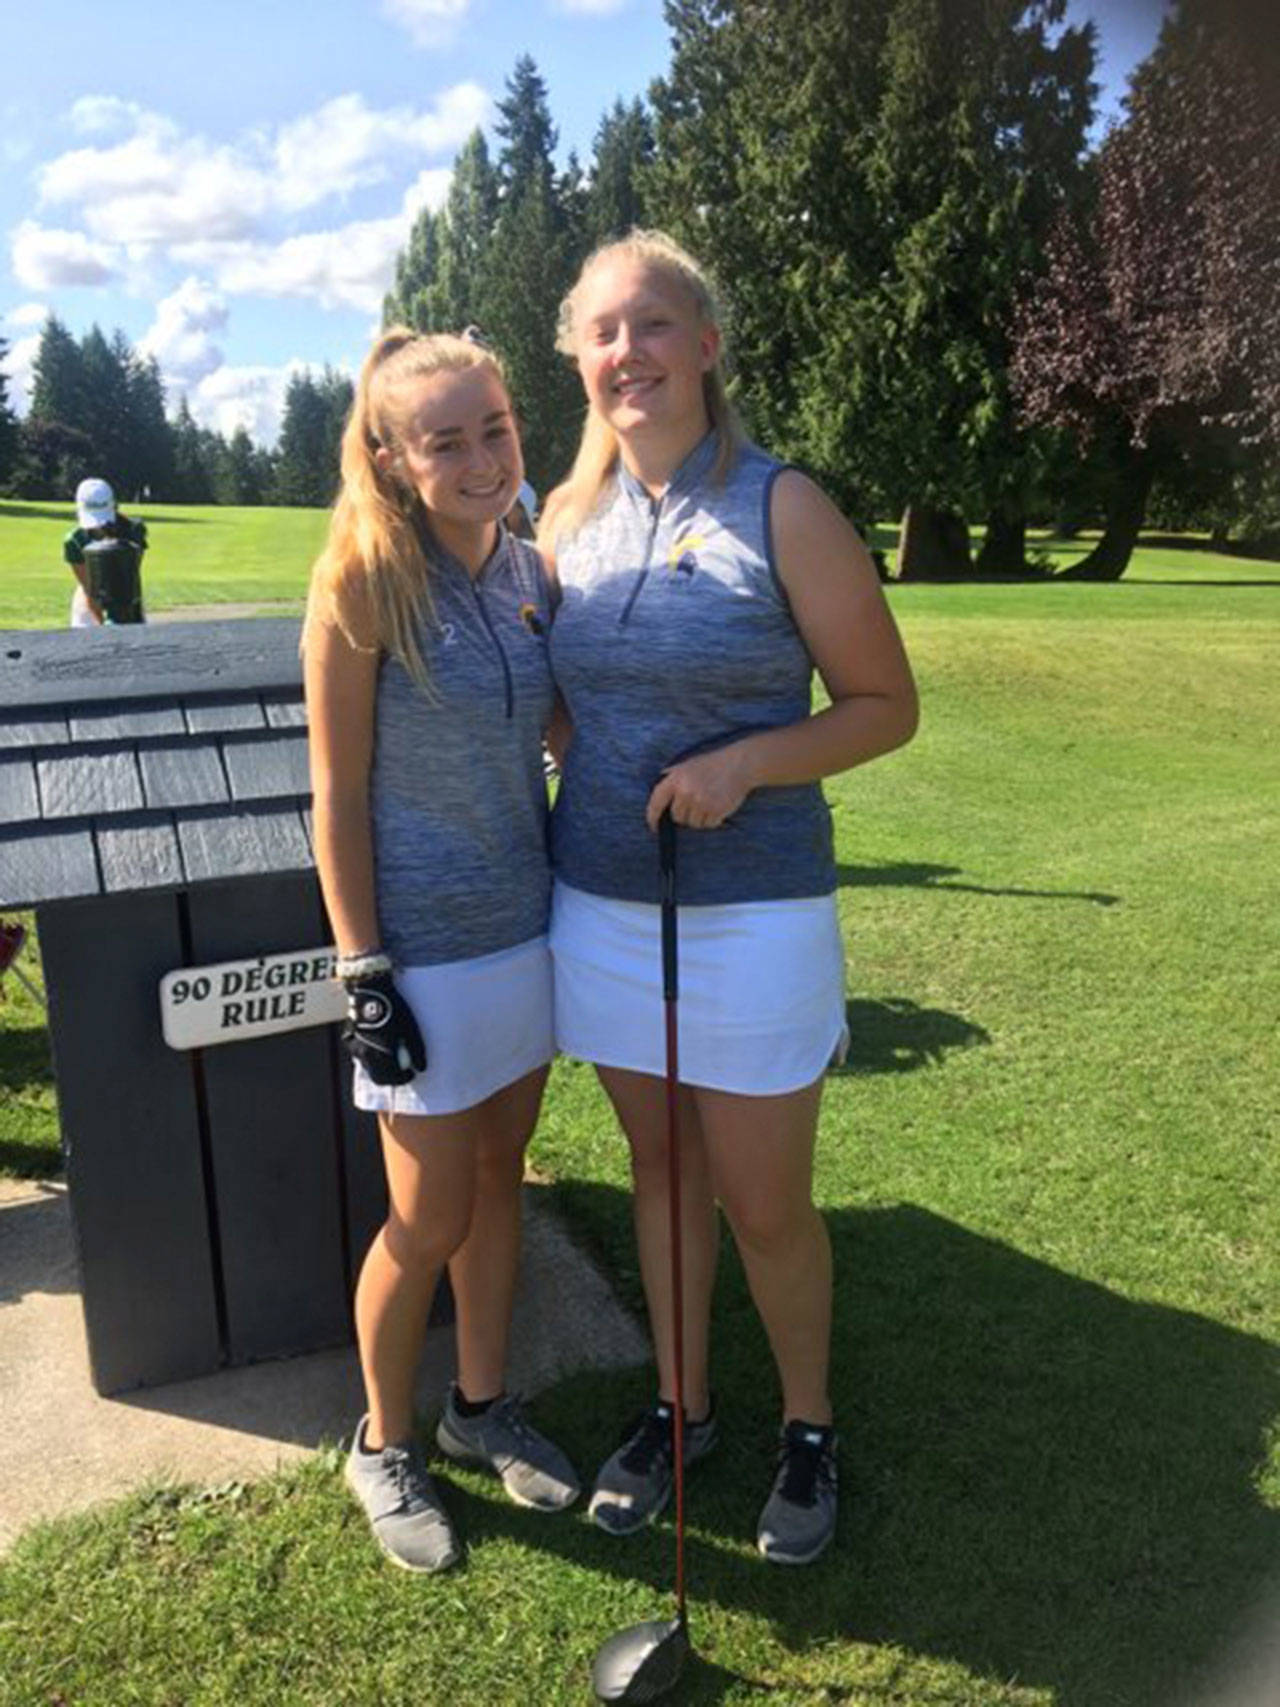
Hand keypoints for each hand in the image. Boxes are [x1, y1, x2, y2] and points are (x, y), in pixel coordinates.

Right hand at [341, 971, 425, 1085]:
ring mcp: (355, 1047)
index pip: (391, 1078)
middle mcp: (364, 1055)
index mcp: (378, 1055)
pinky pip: (361, 1055)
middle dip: (391, 1078)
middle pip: (377, 1077)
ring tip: (392, 1058)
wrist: (370, 991)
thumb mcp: (409, 1030)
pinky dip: (371, 1057)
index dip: (403, 1079)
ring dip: (380, 1068)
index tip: (412, 1074)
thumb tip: (421, 1068)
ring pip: (369, 1067)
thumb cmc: (393, 1009)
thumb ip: (415, 1051)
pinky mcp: (350, 1038)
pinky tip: (379, 1047)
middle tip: (402, 1072)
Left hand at [645, 742, 756, 831]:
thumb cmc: (712, 764)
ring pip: (693, 823)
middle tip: (697, 804)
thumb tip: (659, 801)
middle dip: (685, 815)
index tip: (654, 826)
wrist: (739, 764)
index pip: (656, 802)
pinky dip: (713, 820)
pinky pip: (708, 825)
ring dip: (700, 818)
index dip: (652, 817)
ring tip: (709, 802)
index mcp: (675, 778)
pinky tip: (718, 805)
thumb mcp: (687, 765)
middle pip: (677, 817)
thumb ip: (672, 780)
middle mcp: (686, 791)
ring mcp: (700, 802)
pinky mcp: (715, 810)